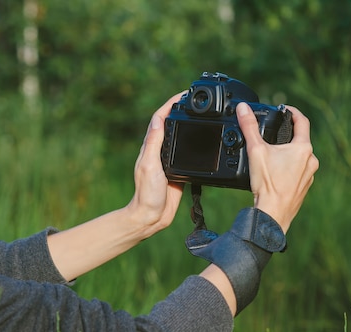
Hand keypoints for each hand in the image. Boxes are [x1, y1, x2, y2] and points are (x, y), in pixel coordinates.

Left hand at [48, 93, 186, 280]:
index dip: (171, 105)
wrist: (152, 216)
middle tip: (195, 101)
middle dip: (181, 111)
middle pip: (171, 125)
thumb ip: (154, 143)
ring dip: (188, 126)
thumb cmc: (147, 193)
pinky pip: (188, 155)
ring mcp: (169, 162)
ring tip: (200, 117)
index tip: (182, 95)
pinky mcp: (179, 172)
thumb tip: (159, 120)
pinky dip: (194, 145)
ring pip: (180, 138)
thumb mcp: (150, 165)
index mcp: (151, 147)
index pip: (160, 119)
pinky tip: (203, 145)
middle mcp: (159, 152)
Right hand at [236, 102, 318, 232]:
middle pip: (301, 140)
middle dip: (287, 135)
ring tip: (273, 154)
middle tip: (274, 132)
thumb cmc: (269, 185)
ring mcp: (309, 176)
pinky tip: (276, 172)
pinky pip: (298, 172)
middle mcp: (311, 161)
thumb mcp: (256, 151)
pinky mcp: (304, 187)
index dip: (293, 112)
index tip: (285, 110)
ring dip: (289, 153)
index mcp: (303, 149)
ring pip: (300, 157)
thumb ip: (249, 127)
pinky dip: (289, 168)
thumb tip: (243, 108)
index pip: (302, 122)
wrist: (273, 214)